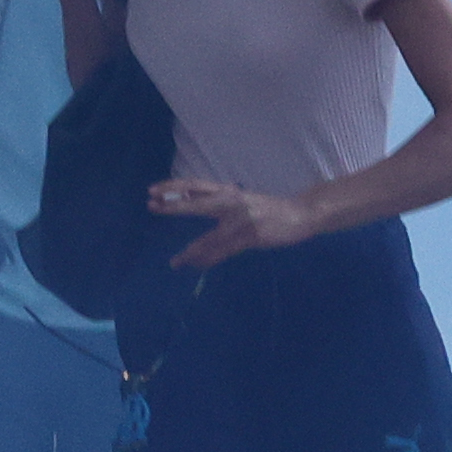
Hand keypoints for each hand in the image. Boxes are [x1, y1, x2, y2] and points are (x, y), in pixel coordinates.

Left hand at [155, 175, 322, 271]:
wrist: (300, 213)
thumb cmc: (267, 207)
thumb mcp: (240, 198)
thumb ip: (216, 199)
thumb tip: (186, 198)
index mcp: (228, 191)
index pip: (195, 185)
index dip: (173, 187)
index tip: (153, 190)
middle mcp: (232, 201)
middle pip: (197, 203)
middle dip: (174, 206)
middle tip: (152, 207)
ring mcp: (241, 220)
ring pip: (209, 238)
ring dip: (190, 252)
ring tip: (175, 262)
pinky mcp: (250, 238)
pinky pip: (224, 253)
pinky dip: (210, 261)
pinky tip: (198, 267)